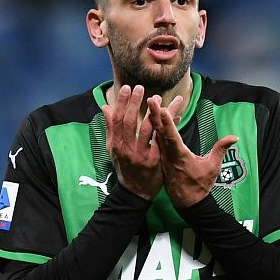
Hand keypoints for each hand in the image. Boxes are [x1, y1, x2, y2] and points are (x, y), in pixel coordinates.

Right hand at [102, 85, 183, 199]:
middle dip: (135, 103)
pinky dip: (167, 126)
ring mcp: (140, 155)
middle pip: (130, 123)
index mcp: (116, 144)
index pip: (117, 120)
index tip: (127, 88)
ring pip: (147, 129)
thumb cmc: (125, 167)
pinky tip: (174, 114)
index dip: (122, 103)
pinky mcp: (154, 160)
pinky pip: (161, 139)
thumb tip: (106, 107)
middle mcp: (126, 149)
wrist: (135, 192)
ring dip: (152, 112)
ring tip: (158, 97)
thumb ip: (110, 128)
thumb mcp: (113, 149)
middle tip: (141, 88)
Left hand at [147, 96, 237, 206]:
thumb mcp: (213, 168)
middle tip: (151, 99)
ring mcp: (164, 156)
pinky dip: (159, 127)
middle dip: (156, 115)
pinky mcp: (163, 157)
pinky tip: (161, 117)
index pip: (172, 137)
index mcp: (180, 156)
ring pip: (157, 134)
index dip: (167, 123)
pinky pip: (158, 139)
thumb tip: (234, 137)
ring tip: (152, 102)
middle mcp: (168, 154)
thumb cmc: (200, 186)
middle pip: (160, 132)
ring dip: (155, 118)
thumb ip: (221, 150)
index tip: (163, 109)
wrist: (187, 202)